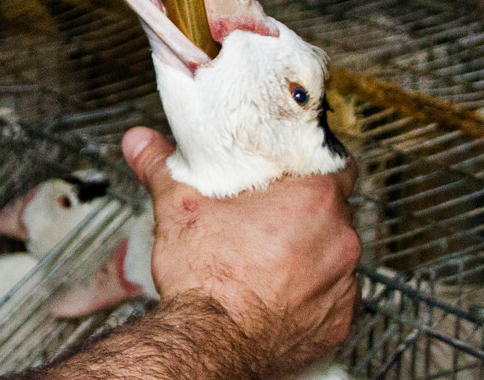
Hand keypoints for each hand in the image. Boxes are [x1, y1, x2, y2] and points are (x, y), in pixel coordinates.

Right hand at [122, 127, 360, 374]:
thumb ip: (162, 164)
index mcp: (313, 197)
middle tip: (269, 214)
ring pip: (333, 253)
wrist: (208, 342)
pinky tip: (279, 288)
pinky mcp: (337, 321)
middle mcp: (338, 238)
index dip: (311, 166)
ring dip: (310, 251)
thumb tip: (142, 143)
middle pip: (333, 209)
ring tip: (269, 255)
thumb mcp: (178, 205)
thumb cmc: (204, 278)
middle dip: (305, 210)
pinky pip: (332, 296)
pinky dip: (311, 292)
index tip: (290, 173)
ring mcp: (342, 283)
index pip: (336, 162)